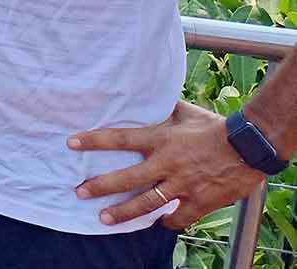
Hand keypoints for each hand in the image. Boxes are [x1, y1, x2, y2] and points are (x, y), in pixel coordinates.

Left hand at [70, 100, 266, 227]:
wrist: (249, 146)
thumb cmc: (215, 127)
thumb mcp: (185, 112)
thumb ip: (163, 109)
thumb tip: (148, 97)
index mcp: (160, 139)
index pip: (120, 138)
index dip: (94, 140)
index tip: (71, 142)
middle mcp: (166, 163)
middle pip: (126, 178)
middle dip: (100, 186)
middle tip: (80, 191)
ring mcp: (181, 185)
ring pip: (146, 203)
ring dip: (123, 212)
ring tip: (104, 218)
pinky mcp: (199, 201)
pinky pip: (178, 217)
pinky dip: (167, 222)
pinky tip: (157, 224)